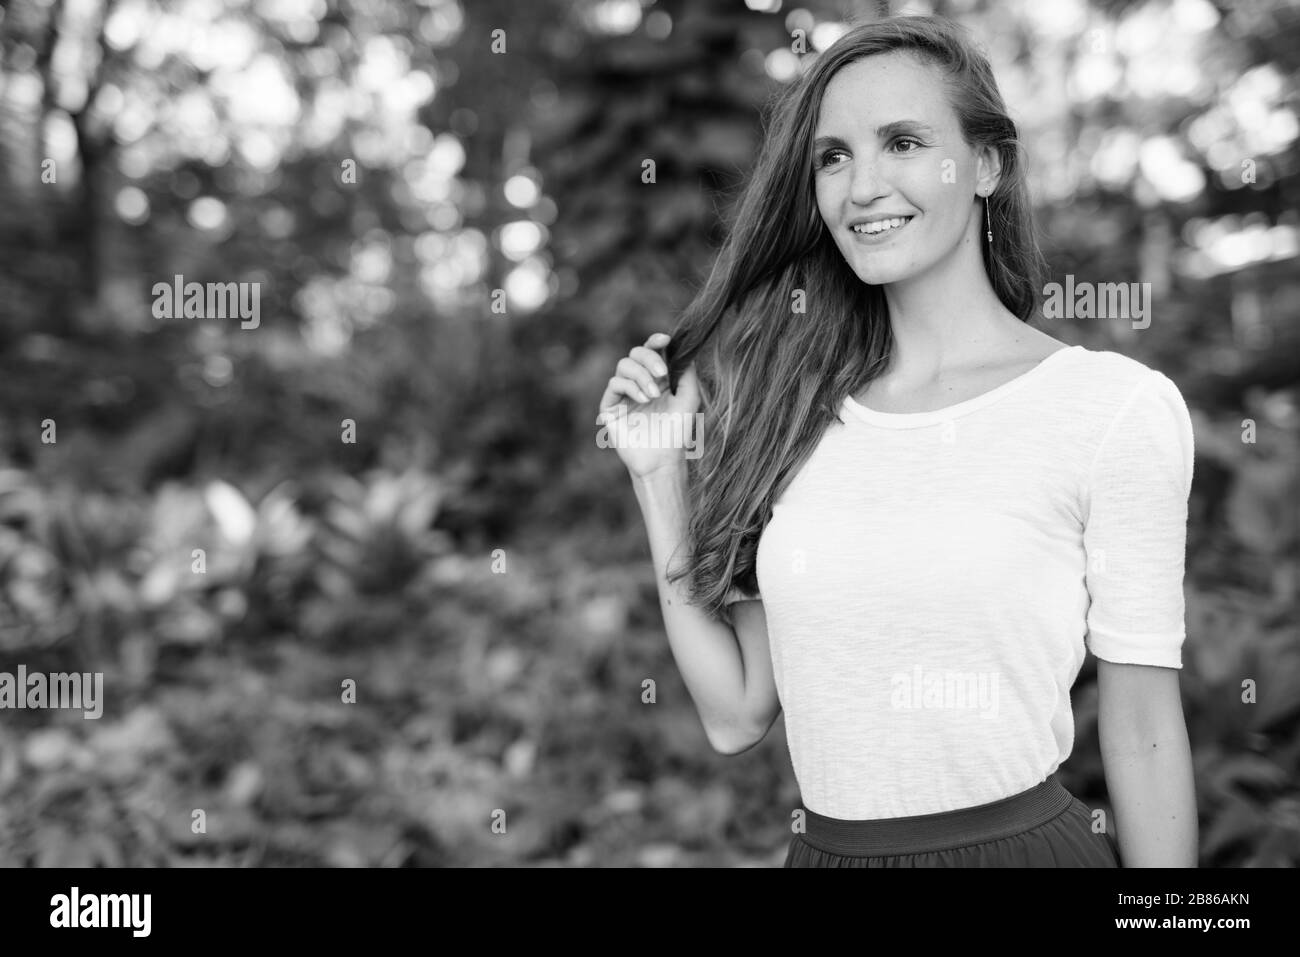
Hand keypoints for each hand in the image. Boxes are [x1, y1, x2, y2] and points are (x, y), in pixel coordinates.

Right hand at [596, 332, 700, 478]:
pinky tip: (644, 399)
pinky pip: (615, 383)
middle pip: (636, 353)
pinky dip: (630, 387)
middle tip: (662, 373)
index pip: (652, 352)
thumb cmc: (677, 431)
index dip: (656, 341)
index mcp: (658, 379)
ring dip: (641, 375)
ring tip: (654, 394)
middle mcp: (639, 383)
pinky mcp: (610, 406)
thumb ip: (687, 373)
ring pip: (624, 365)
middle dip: (650, 359)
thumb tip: (684, 349)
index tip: (665, 339)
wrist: (662, 458)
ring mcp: (623, 393)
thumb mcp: (689, 398)